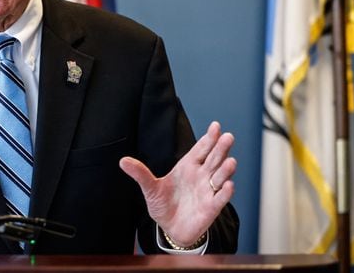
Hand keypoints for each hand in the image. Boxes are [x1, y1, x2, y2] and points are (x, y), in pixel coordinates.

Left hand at [119, 121, 235, 246]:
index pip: (201, 149)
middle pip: (214, 159)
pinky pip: (220, 198)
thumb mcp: (149, 188)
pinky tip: (229, 185)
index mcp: (188, 166)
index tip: (215, 126)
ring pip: (221, 176)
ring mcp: (208, 191)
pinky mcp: (211, 208)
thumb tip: (123, 161)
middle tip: (227, 137)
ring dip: (226, 169)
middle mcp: (201, 175)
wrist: (170, 228)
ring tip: (230, 161)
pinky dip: (225, 192)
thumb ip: (140, 174)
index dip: (209, 138)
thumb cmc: (163, 204)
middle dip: (221, 148)